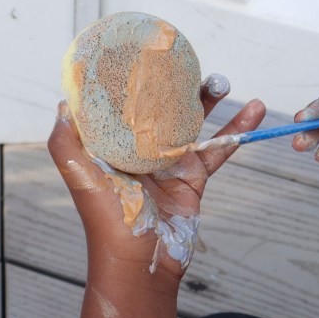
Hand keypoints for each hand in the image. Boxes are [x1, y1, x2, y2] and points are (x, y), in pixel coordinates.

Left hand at [48, 77, 265, 280]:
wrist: (140, 262)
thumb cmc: (105, 221)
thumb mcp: (79, 176)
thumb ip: (65, 142)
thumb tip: (64, 103)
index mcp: (115, 145)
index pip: (124, 104)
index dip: (133, 81)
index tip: (146, 54)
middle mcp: (142, 149)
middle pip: (163, 107)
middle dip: (177, 84)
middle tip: (190, 63)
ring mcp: (170, 162)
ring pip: (194, 122)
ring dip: (211, 100)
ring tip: (223, 81)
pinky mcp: (194, 177)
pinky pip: (218, 149)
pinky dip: (237, 131)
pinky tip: (254, 110)